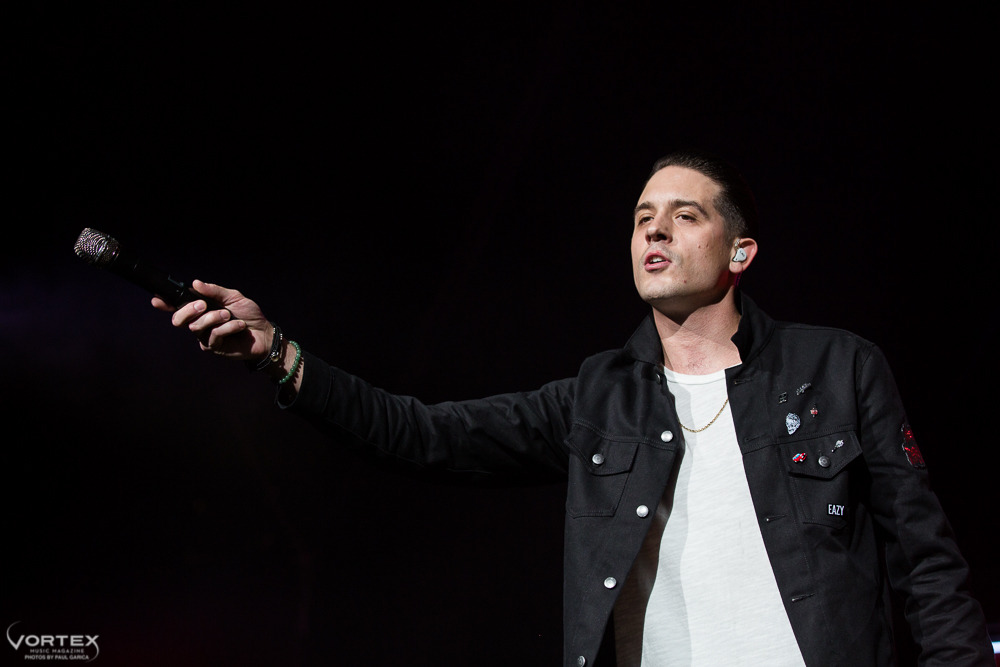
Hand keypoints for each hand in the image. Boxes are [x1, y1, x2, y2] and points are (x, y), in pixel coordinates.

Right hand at [152, 279, 271, 360]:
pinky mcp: (214, 347)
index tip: (157, 299)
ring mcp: (205, 336)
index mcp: (202, 309)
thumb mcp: (233, 297)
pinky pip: (213, 336)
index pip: (179, 306)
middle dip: (188, 310)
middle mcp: (200, 322)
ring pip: (196, 327)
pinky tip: (239, 325)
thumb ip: (214, 291)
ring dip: (214, 318)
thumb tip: (195, 283)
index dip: (165, 303)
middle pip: (179, 319)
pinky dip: (227, 328)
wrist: (264, 332)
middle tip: (203, 305)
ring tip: (229, 315)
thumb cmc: (248, 314)